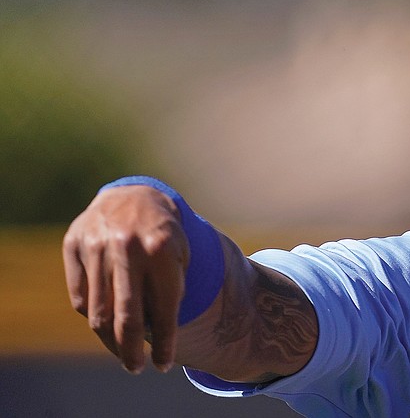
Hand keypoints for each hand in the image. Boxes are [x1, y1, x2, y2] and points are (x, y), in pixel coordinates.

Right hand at [63, 185, 188, 373]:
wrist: (136, 197)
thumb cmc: (164, 236)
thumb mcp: (180, 258)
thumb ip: (170, 292)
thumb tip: (154, 337)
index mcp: (161, 249)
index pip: (163, 309)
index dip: (165, 342)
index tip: (164, 364)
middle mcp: (127, 246)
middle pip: (126, 316)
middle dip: (131, 350)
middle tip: (136, 368)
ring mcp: (96, 244)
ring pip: (98, 311)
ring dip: (110, 340)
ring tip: (122, 353)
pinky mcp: (73, 243)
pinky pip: (80, 296)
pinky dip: (94, 314)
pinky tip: (105, 322)